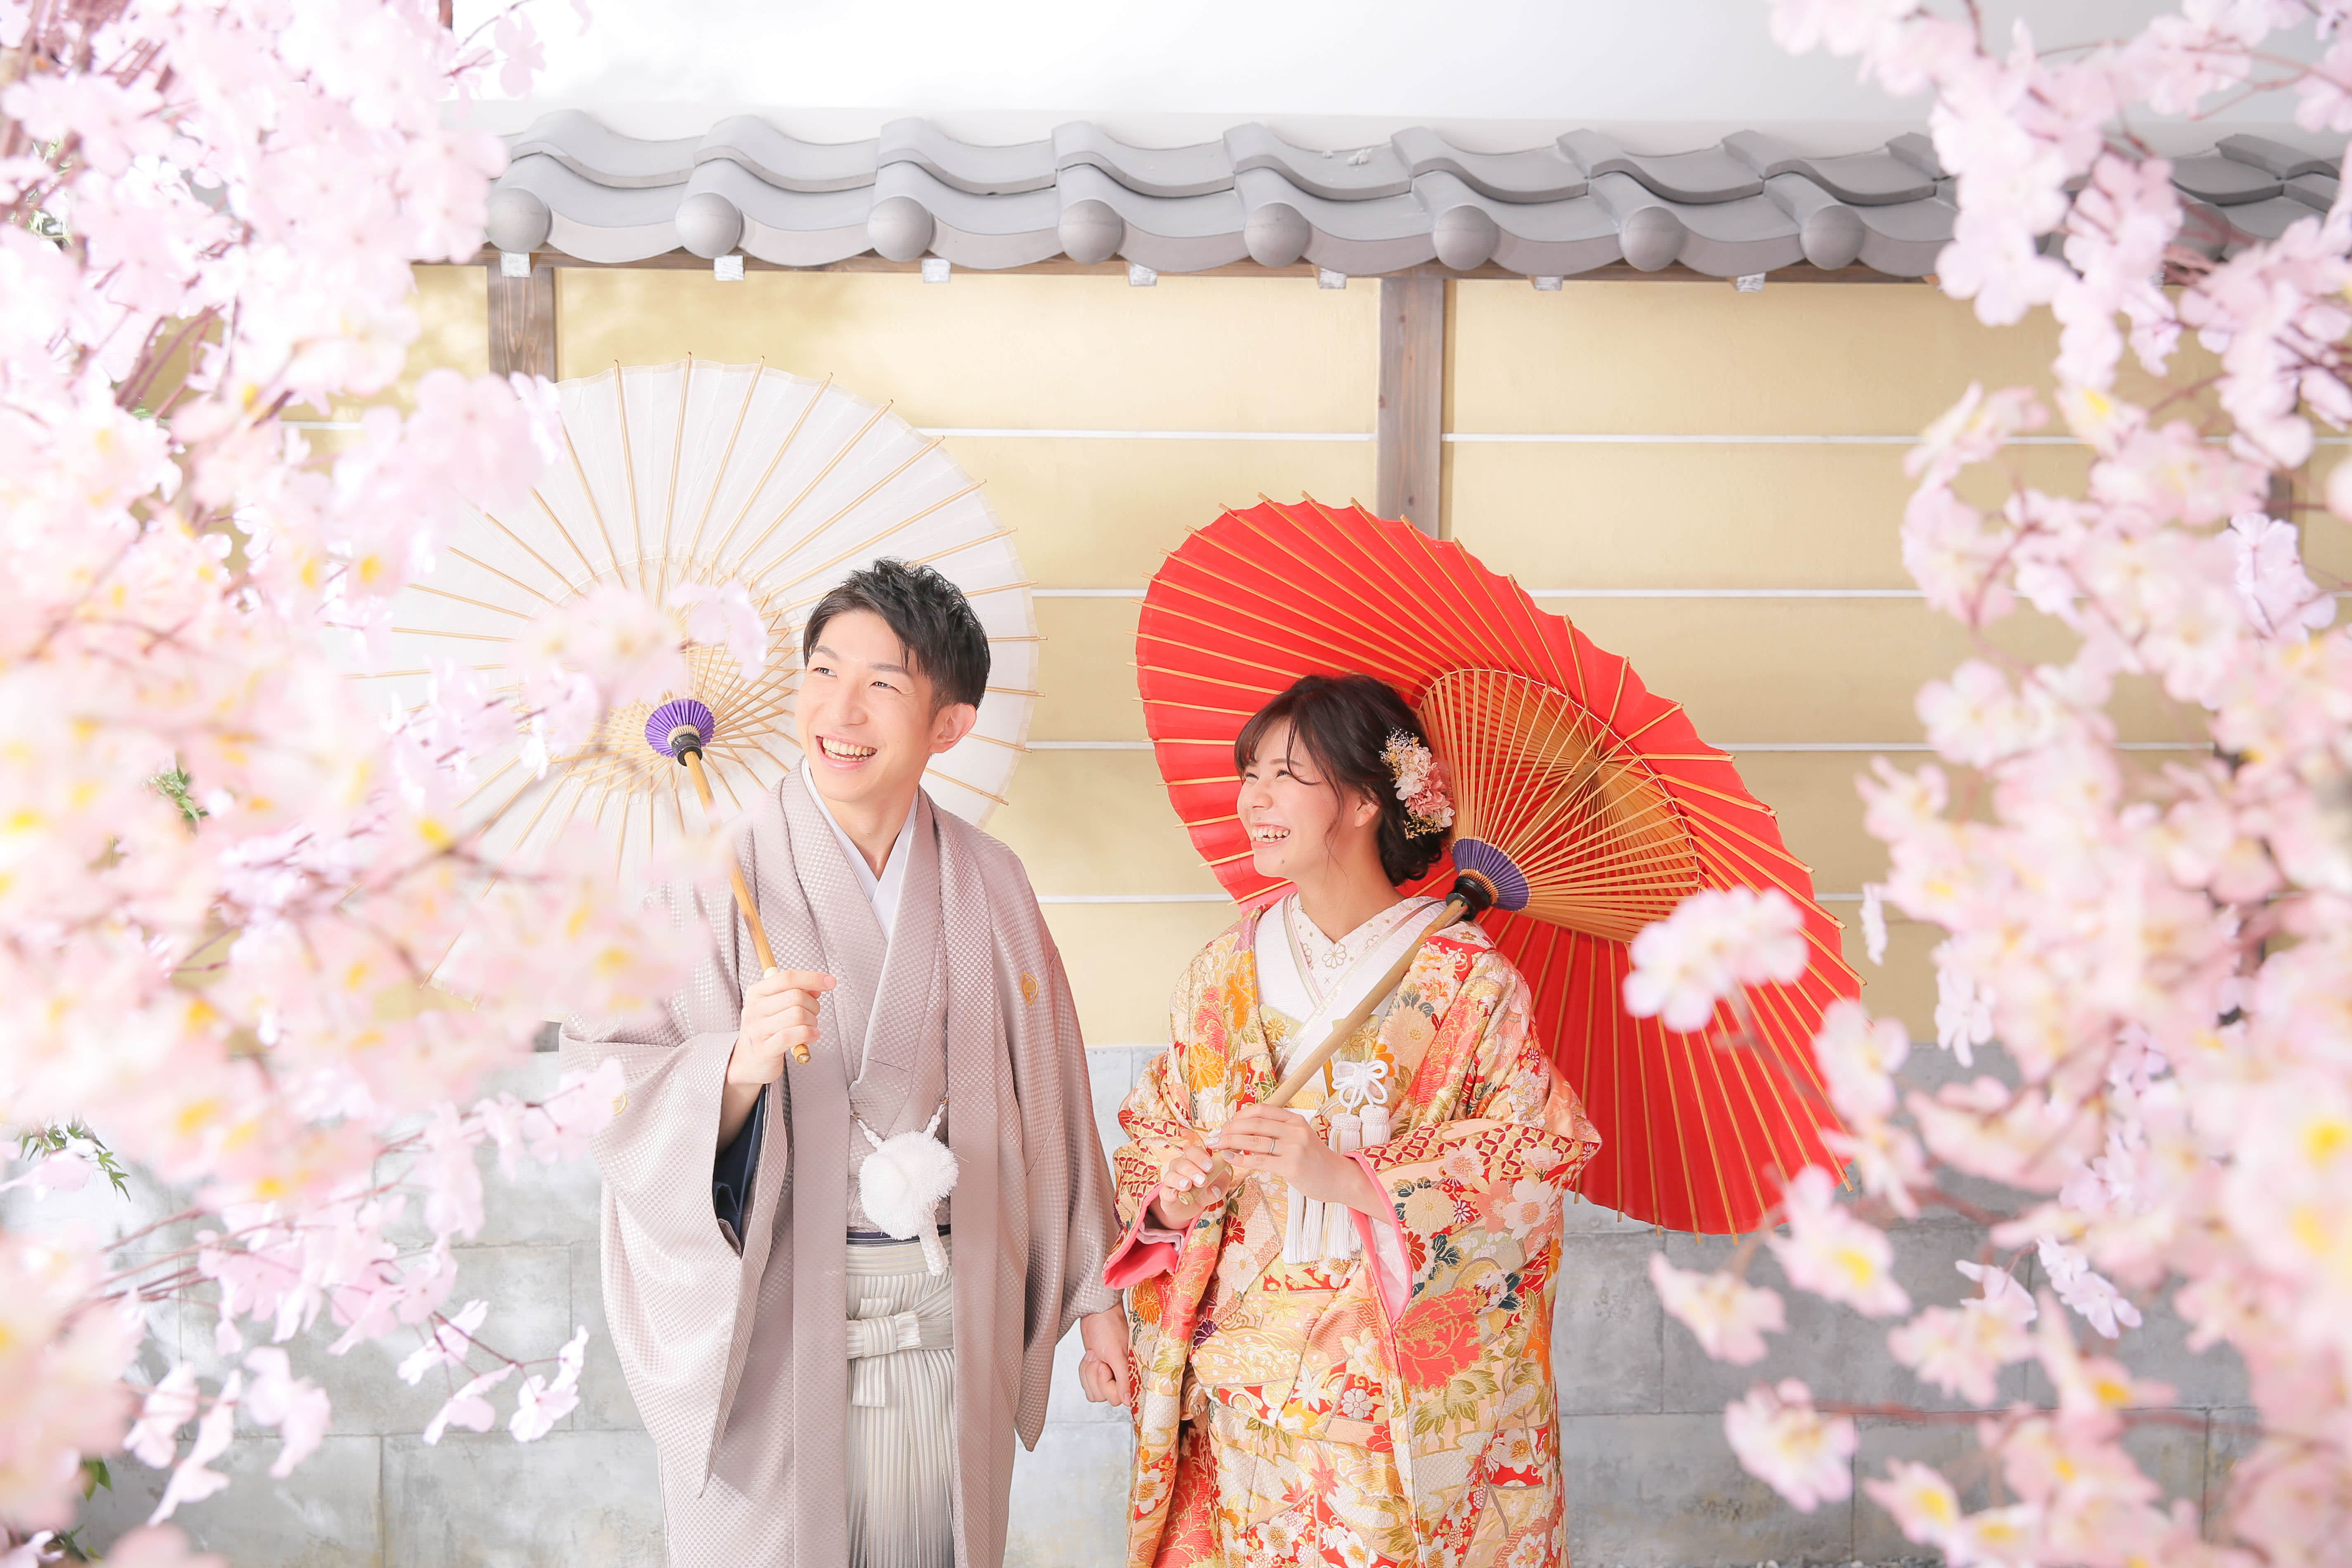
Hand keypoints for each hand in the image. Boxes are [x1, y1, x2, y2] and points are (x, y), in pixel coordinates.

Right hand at [727, 968, 834, 1085]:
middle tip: (812, 1015)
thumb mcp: (776, 1007)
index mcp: (756, 993)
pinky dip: (809, 1034)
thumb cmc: (767, 1032)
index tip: (830, 982)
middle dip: (813, 1006)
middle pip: (796, 996)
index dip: (812, 978)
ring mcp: (757, 1029)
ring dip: (812, 1022)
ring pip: (798, 1015)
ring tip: (809, 1028)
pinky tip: (812, 1036)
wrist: (748, 1063)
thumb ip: (796, 992)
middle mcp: (754, 1009)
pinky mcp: (765, 1049)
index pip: (787, 977)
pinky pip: (794, 1035)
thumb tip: (818, 985)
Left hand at [1076, 1307, 1130, 1403]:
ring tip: (1096, 1355)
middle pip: (1103, 1397)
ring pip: (1093, 1392)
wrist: (1096, 1314)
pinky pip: (1086, 1384)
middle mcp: (1122, 1378)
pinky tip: (1091, 1357)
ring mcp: (1108, 1376)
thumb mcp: (1117, 1354)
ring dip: (1089, 1372)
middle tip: (1101, 1358)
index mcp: (1132, 1374)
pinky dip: (1084, 1371)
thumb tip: (1129, 1401)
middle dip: (1096, 1376)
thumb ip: (1124, 1380)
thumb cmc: (1110, 1327)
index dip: (1108, 1384)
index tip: (1106, 1367)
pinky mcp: (1097, 1373)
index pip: (1118, 1399)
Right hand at [1144, 1138, 1227, 1229]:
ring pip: (1171, 1175)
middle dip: (1192, 1171)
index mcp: (1193, 1160)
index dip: (1201, 1158)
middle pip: (1182, 1163)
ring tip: (1188, 1186)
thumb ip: (1220, 1186)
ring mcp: (1171, 1180)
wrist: (1193, 1206)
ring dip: (1179, 1180)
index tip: (1210, 1167)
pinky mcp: (1165, 1195)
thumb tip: (1215, 1190)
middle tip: (1202, 1180)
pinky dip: (1169, 1193)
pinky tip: (1174, 1195)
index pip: (1194, 1152)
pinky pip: (1164, 1192)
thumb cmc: (1207, 1190)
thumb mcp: (1219, 1187)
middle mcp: (1179, 1167)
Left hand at [1210, 1103, 1386, 1209]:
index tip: (1227, 1124)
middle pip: (1255, 1124)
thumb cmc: (1314, 1160)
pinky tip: (1229, 1158)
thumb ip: (1278, 1131)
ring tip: (1217, 1145)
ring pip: (1254, 1141)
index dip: (1240, 1115)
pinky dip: (1240, 1159)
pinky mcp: (1291, 1166)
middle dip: (1230, 1129)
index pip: (1262, 1110)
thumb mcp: (1299, 1137)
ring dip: (1231, 1142)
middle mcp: (1294, 1130)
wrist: (1338, 1179)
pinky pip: (1259, 1160)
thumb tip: (1246, 1130)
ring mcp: (1294, 1147)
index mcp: (1295, 1120)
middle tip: (1214, 1135)